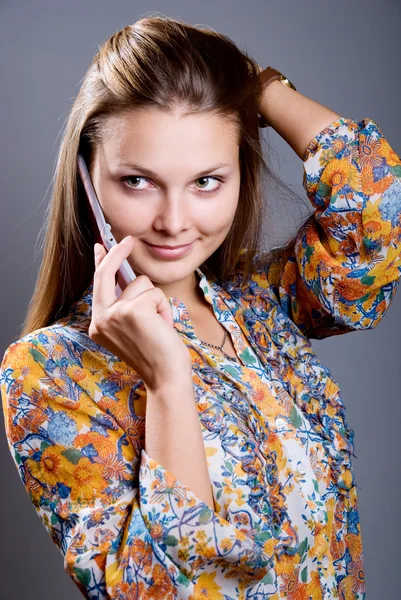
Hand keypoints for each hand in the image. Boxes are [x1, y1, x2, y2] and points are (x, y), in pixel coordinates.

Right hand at [89, 236, 192, 390]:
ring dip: (157, 301)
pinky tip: (164, 327)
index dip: (100, 262)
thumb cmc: (156, 354)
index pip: (97, 285)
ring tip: (159, 326)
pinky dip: (165, 308)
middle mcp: (101, 319)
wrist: (165, 377)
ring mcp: (114, 314)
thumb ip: (125, 305)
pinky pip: (156, 293)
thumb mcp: (133, 328)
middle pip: (106, 273)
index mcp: (99, 324)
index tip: (101, 245)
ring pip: (142, 284)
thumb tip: (128, 277)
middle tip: (130, 240)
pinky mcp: (133, 311)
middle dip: (118, 252)